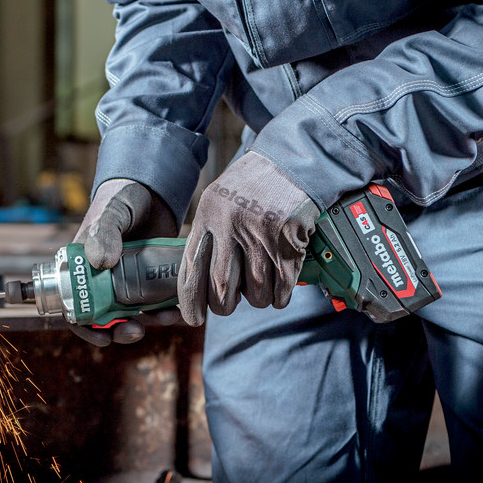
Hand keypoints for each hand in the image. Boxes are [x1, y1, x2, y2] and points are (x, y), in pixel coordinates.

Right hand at [70, 178, 179, 346]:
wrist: (154, 190)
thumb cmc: (122, 198)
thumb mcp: (111, 213)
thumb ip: (104, 233)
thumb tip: (101, 263)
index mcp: (83, 268)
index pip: (76, 305)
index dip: (87, 327)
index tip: (104, 337)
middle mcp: (104, 279)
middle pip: (107, 317)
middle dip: (121, 330)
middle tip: (137, 331)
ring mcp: (129, 280)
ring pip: (135, 313)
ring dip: (149, 322)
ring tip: (165, 319)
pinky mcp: (152, 278)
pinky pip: (157, 302)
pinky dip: (166, 310)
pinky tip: (176, 309)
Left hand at [179, 151, 318, 325]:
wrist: (292, 163)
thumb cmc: (250, 186)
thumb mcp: (216, 201)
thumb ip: (206, 236)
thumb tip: (197, 283)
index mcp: (208, 216)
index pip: (191, 271)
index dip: (190, 303)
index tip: (194, 319)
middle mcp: (231, 227)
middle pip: (221, 289)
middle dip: (224, 306)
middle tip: (228, 303)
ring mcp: (262, 236)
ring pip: (255, 293)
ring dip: (257, 299)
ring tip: (259, 284)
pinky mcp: (290, 243)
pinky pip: (282, 289)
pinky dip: (280, 296)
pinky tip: (279, 286)